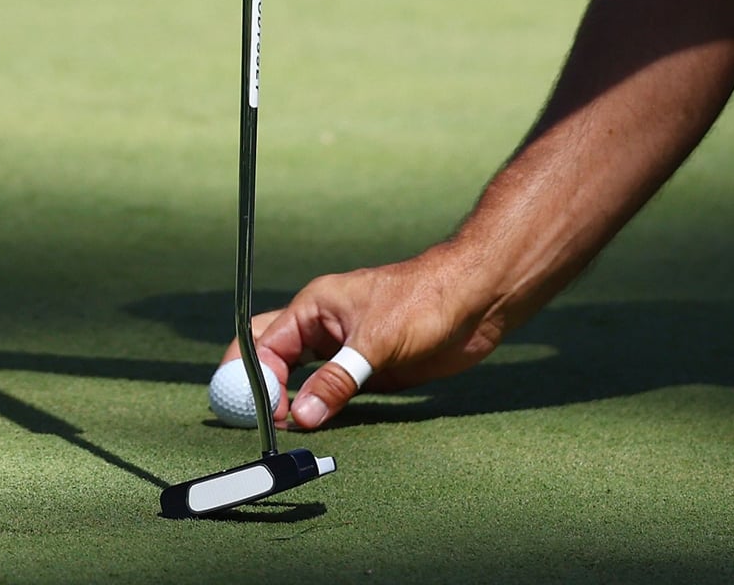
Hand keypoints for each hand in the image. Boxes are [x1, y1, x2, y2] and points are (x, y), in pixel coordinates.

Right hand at [221, 247, 502, 428]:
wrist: (478, 301)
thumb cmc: (426, 301)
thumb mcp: (376, 342)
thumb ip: (336, 380)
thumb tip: (300, 416)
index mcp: (314, 307)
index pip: (263, 344)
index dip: (256, 379)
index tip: (264, 412)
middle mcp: (323, 328)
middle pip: (272, 357)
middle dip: (260, 387)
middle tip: (261, 422)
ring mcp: (344, 350)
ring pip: (301, 378)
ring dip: (290, 402)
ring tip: (288, 432)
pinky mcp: (367, 370)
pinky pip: (332, 393)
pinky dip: (320, 411)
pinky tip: (318, 428)